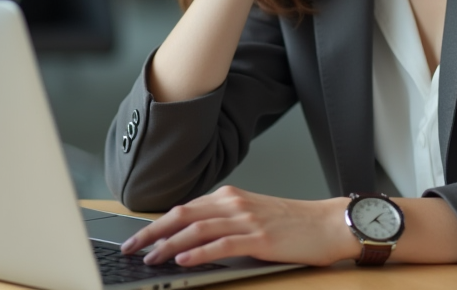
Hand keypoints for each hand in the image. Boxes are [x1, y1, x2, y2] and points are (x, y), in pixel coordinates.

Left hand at [119, 186, 357, 267]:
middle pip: (182, 216)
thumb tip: (189, 239)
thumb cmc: (291, 223)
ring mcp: (246, 220)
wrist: (327, 224)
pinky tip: (183, 260)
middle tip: (130, 248)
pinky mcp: (260, 238)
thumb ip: (223, 222)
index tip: (136, 238)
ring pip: (197, 230)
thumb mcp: (251, 215)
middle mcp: (233, 204)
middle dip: (152, 232)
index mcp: (229, 197)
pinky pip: (222, 244)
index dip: (156, 224)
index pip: (183, 209)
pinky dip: (199, 252)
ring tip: (149, 257)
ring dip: (169, 244)